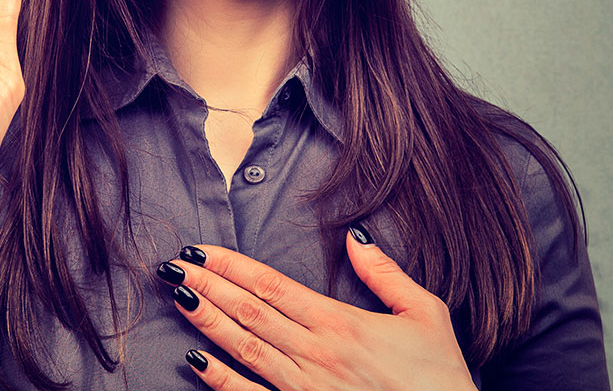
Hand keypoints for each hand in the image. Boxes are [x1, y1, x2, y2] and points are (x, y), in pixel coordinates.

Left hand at [157, 228, 475, 390]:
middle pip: (248, 312)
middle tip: (172, 264)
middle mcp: (315, 354)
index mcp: (340, 324)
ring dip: (206, 322)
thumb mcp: (427, 315)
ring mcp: (304, 389)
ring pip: (244, 349)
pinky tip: (194, 361)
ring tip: (177, 297)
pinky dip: (220, 380)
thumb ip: (387, 274)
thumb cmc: (440, 377)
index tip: (200, 249)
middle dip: (207, 285)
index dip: (231, 266)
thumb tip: (356, 237)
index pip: (272, 286)